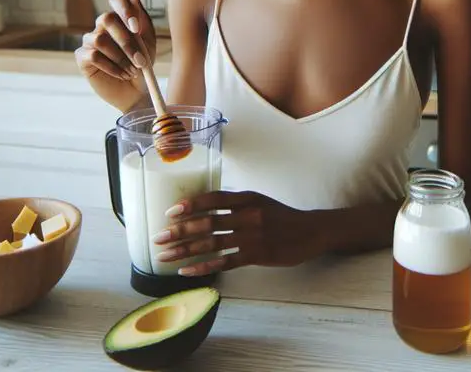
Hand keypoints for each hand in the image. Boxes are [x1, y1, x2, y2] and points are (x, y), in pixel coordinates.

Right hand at [74, 0, 158, 111]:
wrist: (137, 93)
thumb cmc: (143, 66)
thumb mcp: (149, 43)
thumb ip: (142, 19)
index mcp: (120, 18)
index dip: (124, 8)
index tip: (136, 28)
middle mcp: (102, 26)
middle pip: (106, 18)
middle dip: (126, 41)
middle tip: (140, 60)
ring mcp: (90, 41)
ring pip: (99, 39)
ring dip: (120, 57)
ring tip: (132, 71)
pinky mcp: (82, 57)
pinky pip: (92, 55)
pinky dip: (111, 66)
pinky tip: (121, 75)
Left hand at [152, 191, 323, 276]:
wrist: (311, 231)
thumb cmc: (282, 217)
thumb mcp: (260, 201)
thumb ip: (235, 204)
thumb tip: (206, 207)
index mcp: (247, 199)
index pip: (213, 199)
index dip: (190, 205)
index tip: (169, 212)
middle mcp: (248, 215)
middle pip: (206, 223)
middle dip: (179, 231)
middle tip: (158, 238)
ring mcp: (252, 236)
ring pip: (211, 244)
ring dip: (185, 251)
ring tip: (165, 257)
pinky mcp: (257, 255)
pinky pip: (225, 262)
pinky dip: (204, 267)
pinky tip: (187, 271)